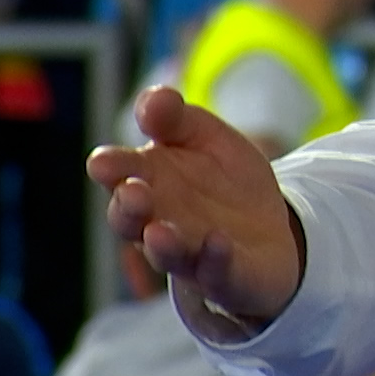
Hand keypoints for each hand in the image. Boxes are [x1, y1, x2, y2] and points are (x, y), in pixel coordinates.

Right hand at [86, 87, 302, 329]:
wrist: (270, 230)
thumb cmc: (223, 181)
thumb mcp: (206, 138)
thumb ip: (177, 119)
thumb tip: (153, 98)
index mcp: (149, 183)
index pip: (122, 175)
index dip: (113, 168)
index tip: (103, 161)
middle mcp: (160, 223)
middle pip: (133, 220)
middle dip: (129, 208)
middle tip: (132, 193)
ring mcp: (191, 255)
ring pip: (168, 255)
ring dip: (163, 245)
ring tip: (159, 232)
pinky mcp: (227, 277)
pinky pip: (218, 273)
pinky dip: (215, 261)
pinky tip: (218, 243)